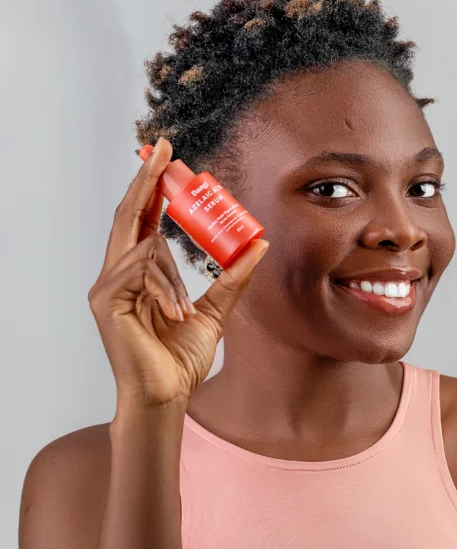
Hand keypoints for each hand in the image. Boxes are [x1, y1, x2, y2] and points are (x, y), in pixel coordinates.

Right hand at [88, 137, 268, 419]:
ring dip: (171, 277)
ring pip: (144, 247)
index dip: (150, 188)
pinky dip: (163, 287)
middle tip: (161, 150)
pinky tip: (172, 312)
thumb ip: (233, 276)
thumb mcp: (216, 309)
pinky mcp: (106, 301)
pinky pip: (139, 269)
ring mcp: (107, 287)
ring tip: (182, 312)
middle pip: (128, 216)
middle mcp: (116, 275)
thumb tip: (259, 243)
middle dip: (145, 180)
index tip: (164, 158)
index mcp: (137, 273)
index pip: (142, 221)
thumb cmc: (181, 359)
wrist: (167, 398)